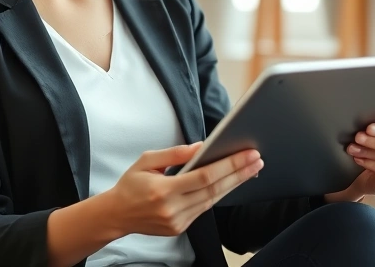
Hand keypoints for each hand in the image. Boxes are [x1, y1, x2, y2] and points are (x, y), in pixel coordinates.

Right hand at [104, 143, 262, 236]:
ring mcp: (178, 221)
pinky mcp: (180, 228)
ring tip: (251, 169)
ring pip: (213, 200)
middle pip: (214, 190)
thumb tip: (202, 146)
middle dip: (239, 173)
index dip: (229, 165)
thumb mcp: (147, 160)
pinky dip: (219, 194)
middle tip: (257, 159)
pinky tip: (231, 182)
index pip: (204, 176)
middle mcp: (173, 209)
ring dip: (234, 184)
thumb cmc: (130, 184)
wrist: (116, 215)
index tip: (247, 154)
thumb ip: (175, 153)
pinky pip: (204, 208)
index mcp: (163, 190)